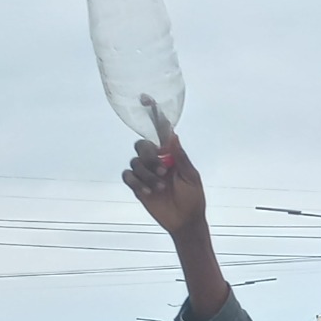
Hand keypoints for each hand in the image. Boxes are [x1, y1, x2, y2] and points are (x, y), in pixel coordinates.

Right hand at [122, 107, 207, 235]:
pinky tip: (148, 192)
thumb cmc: (193, 198)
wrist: (185, 221)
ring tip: (160, 188)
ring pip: (135, 161)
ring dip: (147, 174)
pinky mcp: (137, 186)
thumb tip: (173, 135)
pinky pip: (127, 175)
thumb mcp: (191, 177)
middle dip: (149, 156)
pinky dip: (137, 182)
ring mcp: (146, 173)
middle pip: (142, 145)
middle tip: (163, 171)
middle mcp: (156, 161)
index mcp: (171, 155)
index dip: (153, 116)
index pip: (160, 133)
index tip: (146, 99)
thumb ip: (180, 157)